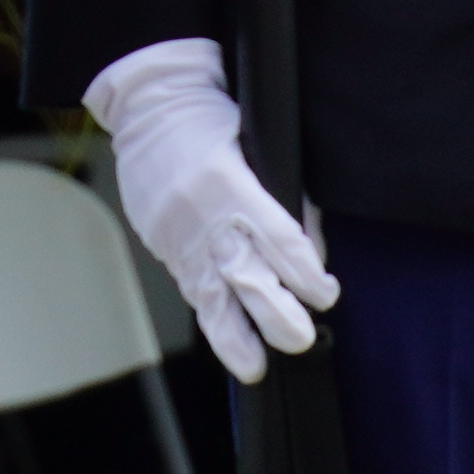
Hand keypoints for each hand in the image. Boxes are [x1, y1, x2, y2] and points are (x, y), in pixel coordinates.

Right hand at [87, 38, 334, 384]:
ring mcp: (178, 232)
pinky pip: (189, 284)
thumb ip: (284, 200)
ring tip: (253, 367)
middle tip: (299, 338)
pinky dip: (210, 312)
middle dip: (274, 313)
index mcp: (232, 183)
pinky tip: (226, 338)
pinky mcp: (162, 241)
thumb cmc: (208, 119)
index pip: (279, 240)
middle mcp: (204, 213)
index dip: (306, 274)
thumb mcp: (258, 146)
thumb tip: (311, 252)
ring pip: (208, 293)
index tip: (325, 294)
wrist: (147, 106)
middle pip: (244, 274)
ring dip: (233, 334)